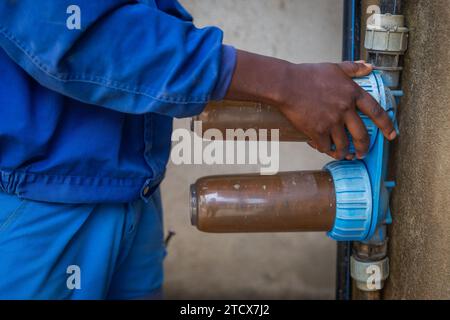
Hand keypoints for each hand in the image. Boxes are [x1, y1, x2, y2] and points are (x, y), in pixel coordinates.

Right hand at [225, 50, 396, 159]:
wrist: (287, 85)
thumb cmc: (308, 75)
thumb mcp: (334, 68)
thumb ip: (354, 68)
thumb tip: (369, 67)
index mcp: (352, 93)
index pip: (376, 112)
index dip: (386, 125)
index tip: (391, 135)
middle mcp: (345, 109)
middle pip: (361, 135)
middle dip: (364, 148)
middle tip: (363, 153)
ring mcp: (331, 122)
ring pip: (344, 145)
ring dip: (345, 153)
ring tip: (344, 155)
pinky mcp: (317, 131)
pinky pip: (325, 146)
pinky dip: (326, 150)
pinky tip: (324, 148)